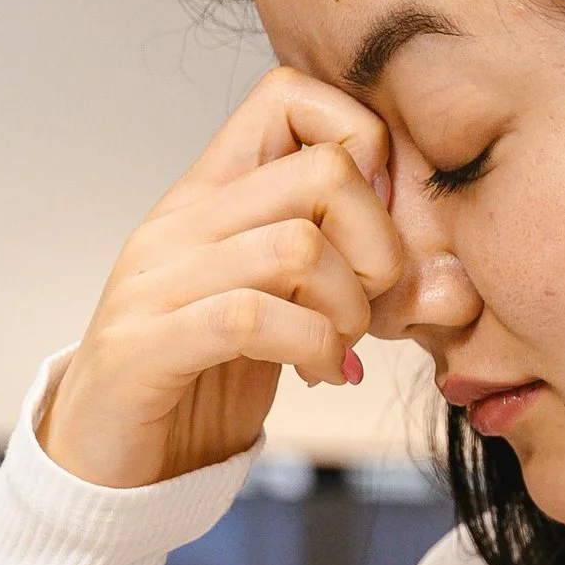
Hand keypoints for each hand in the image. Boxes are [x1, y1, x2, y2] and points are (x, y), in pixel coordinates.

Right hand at [41, 67, 408, 489]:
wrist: (110, 467)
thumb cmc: (202, 382)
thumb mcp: (289, 313)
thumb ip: (351, 281)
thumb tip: (453, 283)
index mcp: (211, 194)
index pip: (290, 96)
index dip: (361, 146)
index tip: (375, 225)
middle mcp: (181, 222)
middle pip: (322, 172)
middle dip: (378, 245)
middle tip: (370, 306)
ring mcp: (157, 280)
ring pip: (297, 246)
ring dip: (348, 308)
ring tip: (341, 347)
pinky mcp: (145, 345)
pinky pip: (252, 318)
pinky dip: (311, 348)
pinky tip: (322, 374)